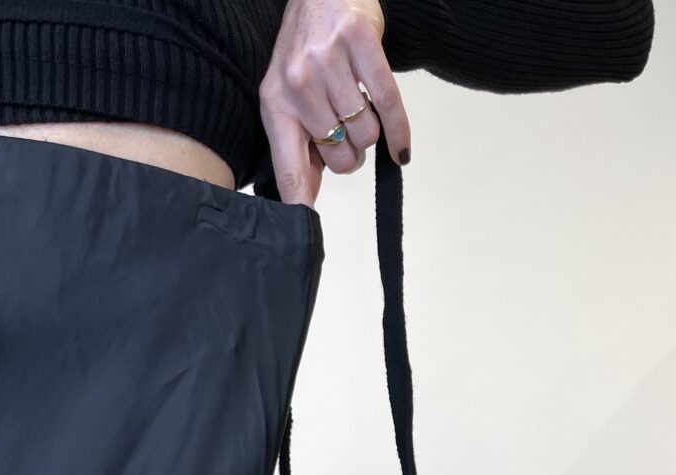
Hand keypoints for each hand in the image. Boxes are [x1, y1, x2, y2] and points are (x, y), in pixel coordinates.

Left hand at [258, 0, 410, 209]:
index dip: (300, 202)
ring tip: (361, 108)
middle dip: (351, 153)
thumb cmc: (307, 49)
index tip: (305, 230)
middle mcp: (297, 82)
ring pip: (365, 135)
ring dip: (371, 132)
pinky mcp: (360, 42)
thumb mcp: (290, 97)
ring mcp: (328, 61)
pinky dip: (399, 132)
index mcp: (275, 103)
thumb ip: (298, 147)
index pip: (288, 167)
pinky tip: (400, 147)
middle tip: (348, 130)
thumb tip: (304, 200)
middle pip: (340, 157)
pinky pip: (389, 105)